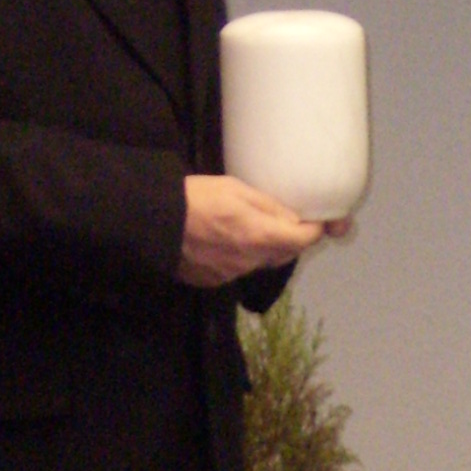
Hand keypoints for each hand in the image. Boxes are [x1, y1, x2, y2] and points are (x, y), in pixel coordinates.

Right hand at [177, 173, 331, 285]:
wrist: (155, 222)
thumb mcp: (236, 189)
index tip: (315, 220)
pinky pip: (236, 270)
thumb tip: (294, 219)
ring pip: (260, 263)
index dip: (314, 229)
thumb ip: (269, 207)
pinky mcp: (213, 281)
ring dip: (262, 249)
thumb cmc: (197, 197)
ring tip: (246, 228)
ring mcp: (232, 275)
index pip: (304, 240)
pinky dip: (237, 257)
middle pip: (284, 254)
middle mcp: (251, 262)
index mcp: (261, 237)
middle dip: (289, 239)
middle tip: (283, 221)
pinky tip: (221, 242)